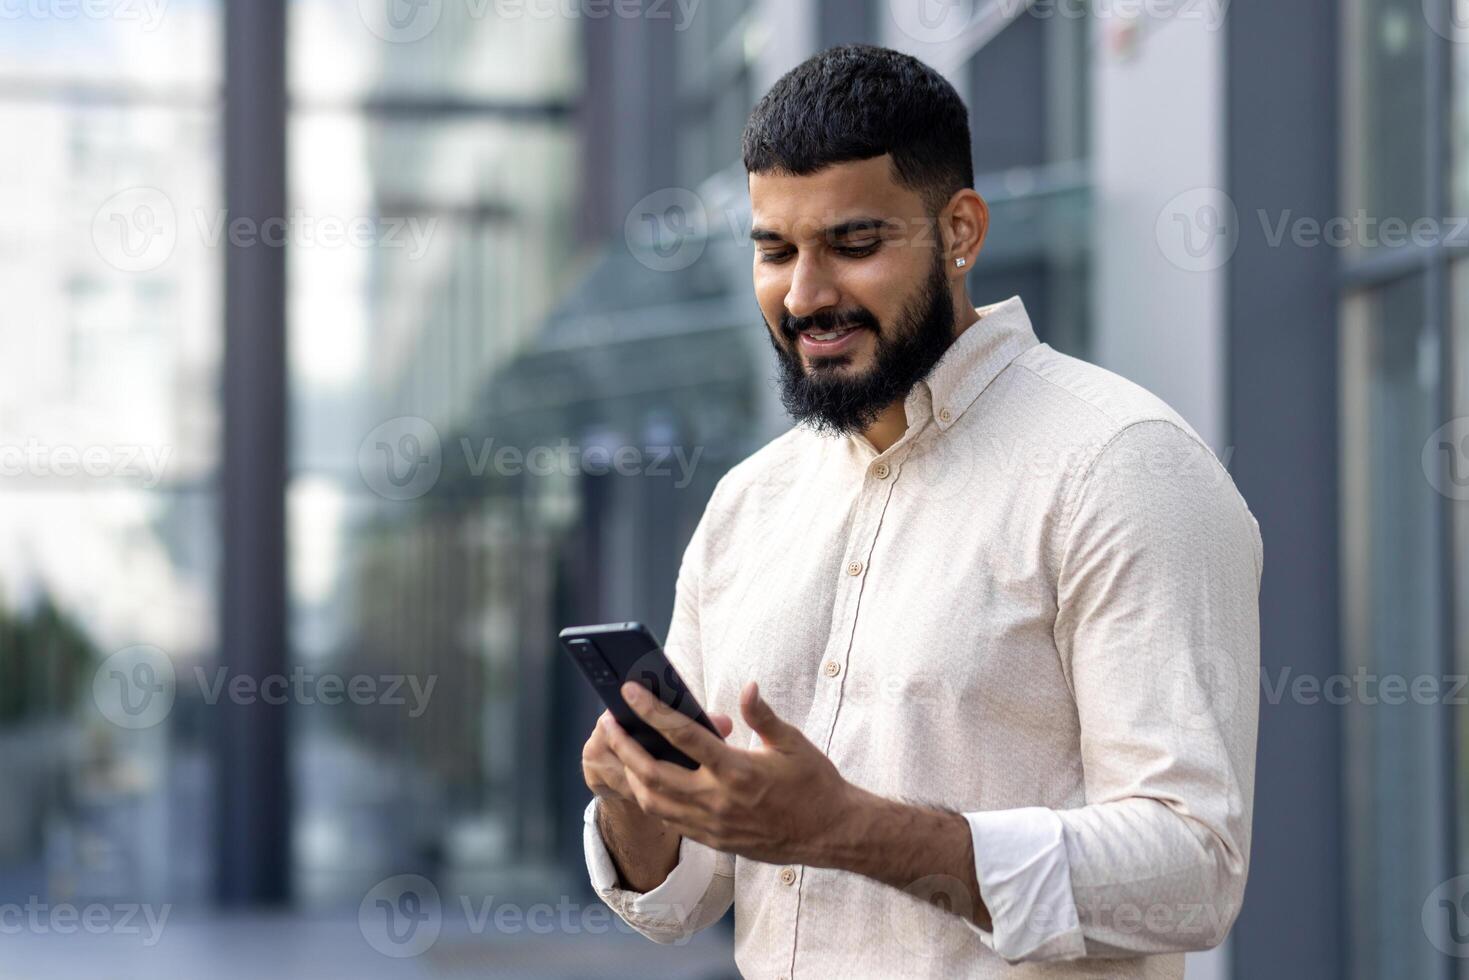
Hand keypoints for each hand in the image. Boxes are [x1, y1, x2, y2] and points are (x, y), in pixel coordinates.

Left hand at [603, 679, 856, 866]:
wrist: (832, 833)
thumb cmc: (815, 783)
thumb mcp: (792, 743)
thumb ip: (763, 715)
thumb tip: (748, 687)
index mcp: (736, 770)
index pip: (682, 735)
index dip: (651, 711)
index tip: (630, 693)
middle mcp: (718, 800)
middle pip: (652, 773)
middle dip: (624, 746)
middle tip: (610, 723)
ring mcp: (713, 825)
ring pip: (654, 802)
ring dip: (632, 775)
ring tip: (624, 751)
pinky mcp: (714, 841)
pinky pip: (671, 820)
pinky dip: (653, 799)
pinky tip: (650, 781)